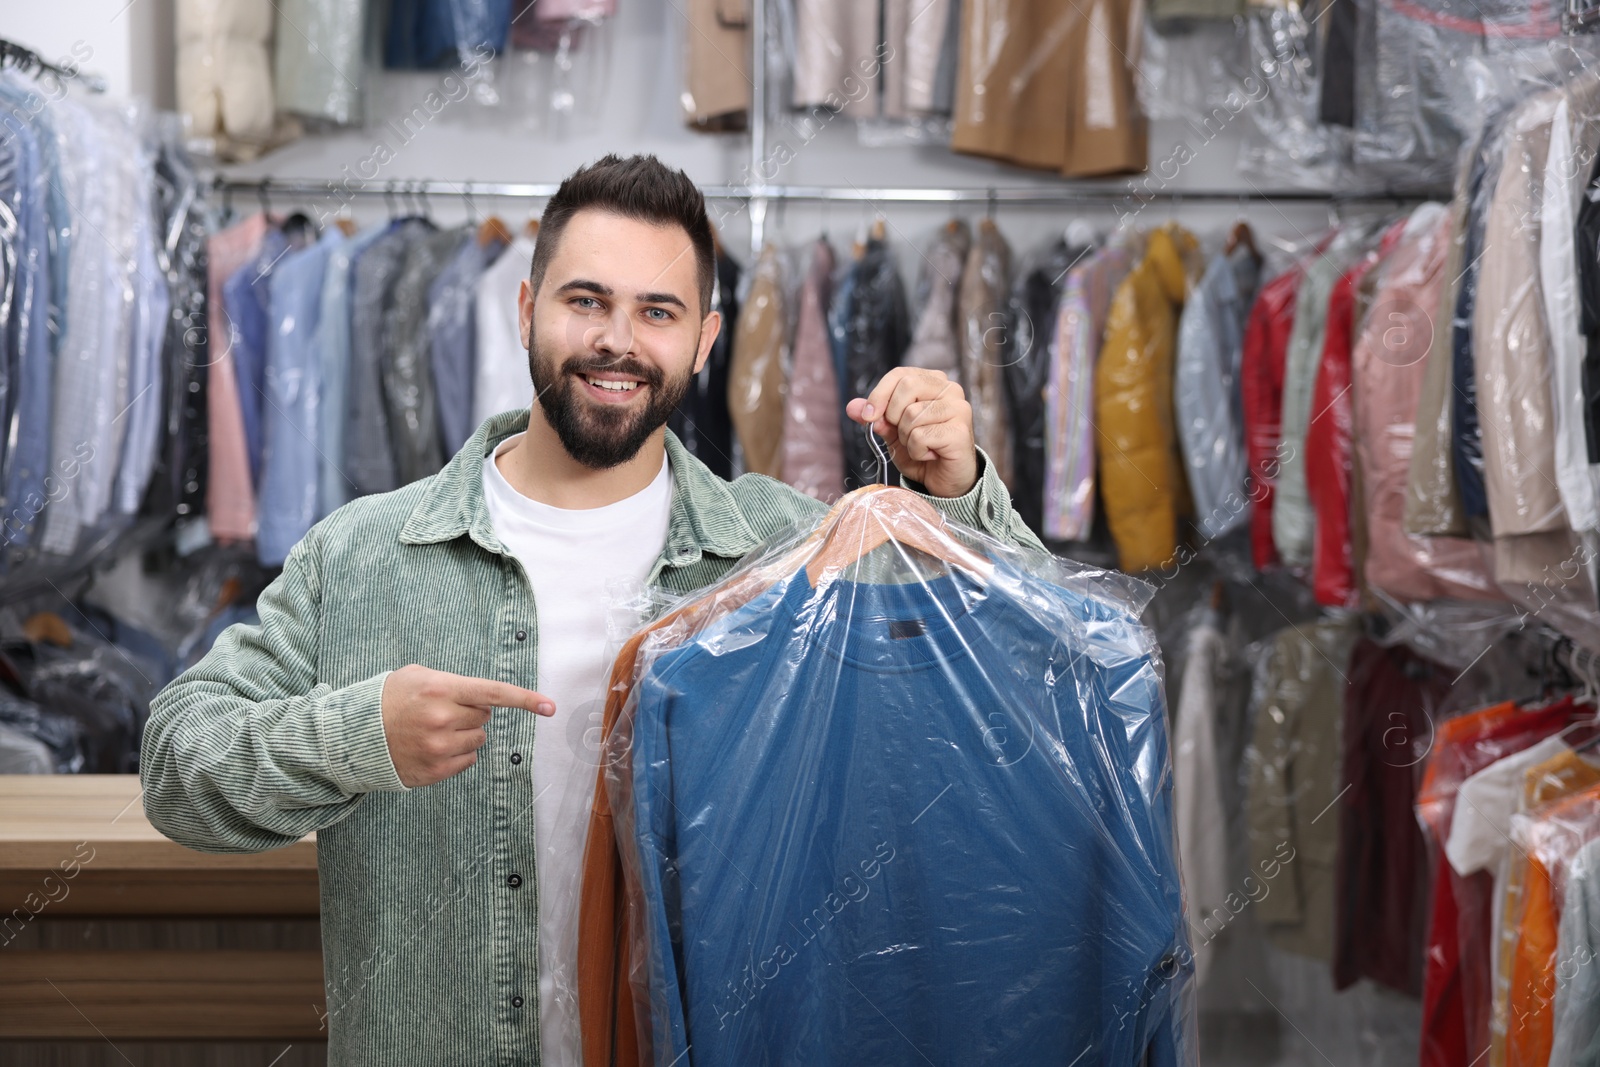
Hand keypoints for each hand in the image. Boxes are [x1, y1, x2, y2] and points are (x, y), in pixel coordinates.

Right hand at [380, 665, 553, 787]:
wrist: (354, 736)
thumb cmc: (390, 699)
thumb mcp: (418, 676)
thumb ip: (454, 683)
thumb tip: (485, 699)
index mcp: (440, 689)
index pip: (493, 693)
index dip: (525, 700)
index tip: (550, 707)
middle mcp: (442, 719)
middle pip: (485, 717)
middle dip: (470, 712)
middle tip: (442, 711)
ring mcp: (439, 747)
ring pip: (478, 739)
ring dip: (464, 734)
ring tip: (434, 730)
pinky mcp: (435, 770)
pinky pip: (468, 761)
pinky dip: (457, 754)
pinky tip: (433, 747)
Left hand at [845, 368, 978, 497]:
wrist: (944, 479)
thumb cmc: (923, 450)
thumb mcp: (893, 432)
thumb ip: (876, 418)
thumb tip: (853, 407)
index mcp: (933, 382)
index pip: (900, 374)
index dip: (879, 394)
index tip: (868, 415)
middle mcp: (950, 390)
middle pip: (907, 386)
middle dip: (893, 415)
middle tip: (903, 434)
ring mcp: (958, 409)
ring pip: (912, 414)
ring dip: (906, 438)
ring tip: (921, 446)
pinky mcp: (959, 431)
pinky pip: (921, 436)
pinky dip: (917, 451)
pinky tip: (930, 454)